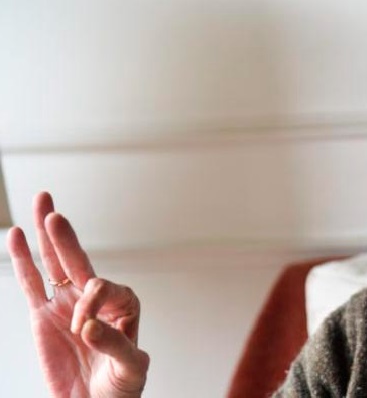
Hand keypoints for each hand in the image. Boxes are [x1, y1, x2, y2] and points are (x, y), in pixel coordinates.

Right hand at [8, 192, 148, 397]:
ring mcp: (67, 305)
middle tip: (52, 208)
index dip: (94, 304)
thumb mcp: (131, 369)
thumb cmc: (120, 390)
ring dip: (47, 237)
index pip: (105, 289)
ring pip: (55, 264)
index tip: (86, 330)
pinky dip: (24, 260)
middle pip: (80, 261)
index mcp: (123, 307)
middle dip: (66, 238)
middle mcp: (96, 300)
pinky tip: (19, 235)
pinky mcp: (44, 316)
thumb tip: (89, 325)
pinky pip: (32, 283)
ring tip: (41, 204)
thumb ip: (116, 345)